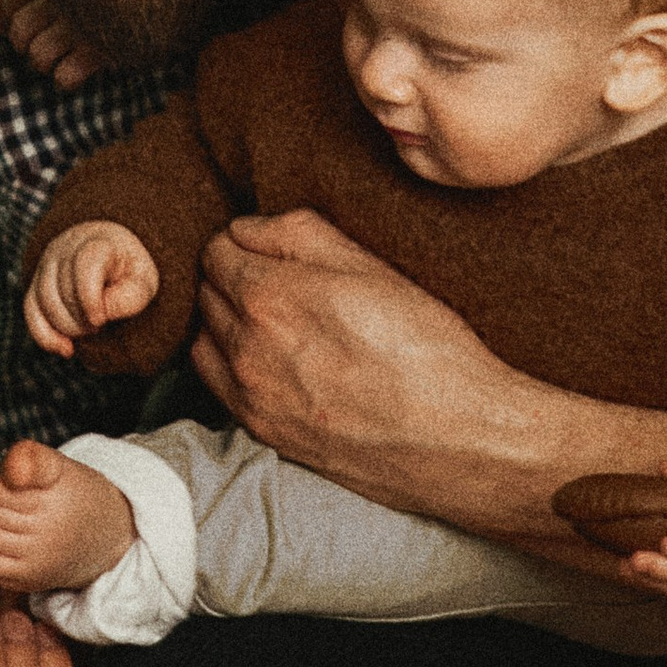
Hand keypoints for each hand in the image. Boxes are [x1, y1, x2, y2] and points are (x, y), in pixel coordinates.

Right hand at [25, 221, 158, 357]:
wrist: (110, 255)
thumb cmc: (128, 271)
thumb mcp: (142, 281)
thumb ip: (130, 297)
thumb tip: (103, 313)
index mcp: (98, 243)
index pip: (85, 265)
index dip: (89, 298)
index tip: (101, 320)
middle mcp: (66, 248)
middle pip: (64, 291)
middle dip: (83, 319)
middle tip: (102, 323)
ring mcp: (47, 264)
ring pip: (45, 303)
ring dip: (69, 328)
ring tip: (91, 329)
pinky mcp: (36, 283)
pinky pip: (32, 312)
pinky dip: (46, 336)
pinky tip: (66, 349)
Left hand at [195, 211, 666, 536]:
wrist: (461, 440)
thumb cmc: (430, 350)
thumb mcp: (373, 267)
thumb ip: (300, 234)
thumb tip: (249, 226)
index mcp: (271, 298)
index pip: (216, 249)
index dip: (243, 241)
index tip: (269, 247)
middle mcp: (248, 350)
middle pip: (206, 292)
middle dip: (233, 277)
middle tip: (278, 278)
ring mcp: (252, 398)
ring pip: (205, 340)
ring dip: (225, 322)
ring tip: (273, 319)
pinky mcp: (264, 435)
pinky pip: (216, 387)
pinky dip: (229, 365)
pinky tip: (269, 360)